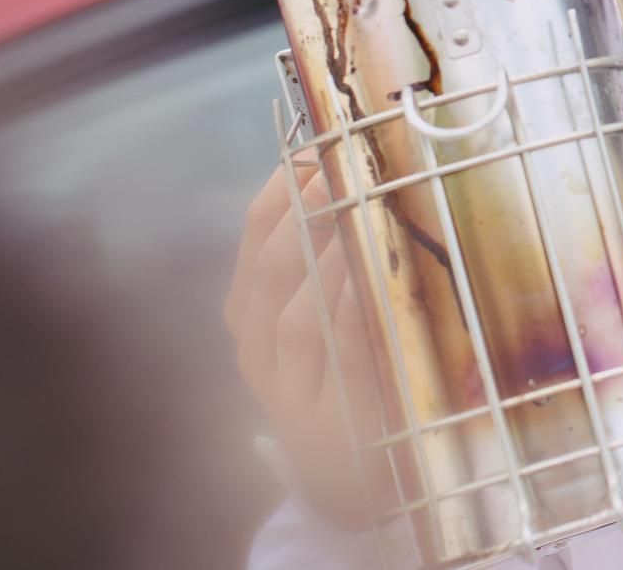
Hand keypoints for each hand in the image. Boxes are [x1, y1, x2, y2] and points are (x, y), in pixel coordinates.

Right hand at [223, 162, 392, 528]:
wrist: (353, 476)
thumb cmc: (351, 373)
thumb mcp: (332, 308)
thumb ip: (339, 248)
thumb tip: (367, 169)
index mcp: (252, 310)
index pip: (255, 234)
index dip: (283, 186)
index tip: (318, 145)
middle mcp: (258, 349)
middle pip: (269, 270)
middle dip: (303, 213)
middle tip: (338, 169)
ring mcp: (287, 390)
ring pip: (295, 316)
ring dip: (327, 260)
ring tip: (354, 214)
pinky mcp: (325, 423)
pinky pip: (338, 359)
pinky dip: (351, 316)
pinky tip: (370, 282)